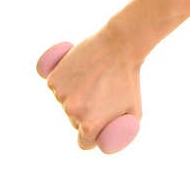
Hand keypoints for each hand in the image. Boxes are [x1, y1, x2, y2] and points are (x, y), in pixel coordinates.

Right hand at [42, 27, 142, 150]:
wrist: (120, 47)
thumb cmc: (130, 78)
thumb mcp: (134, 110)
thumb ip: (124, 130)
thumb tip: (113, 140)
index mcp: (90, 124)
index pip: (83, 142)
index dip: (91, 138)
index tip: (96, 129)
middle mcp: (72, 112)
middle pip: (74, 122)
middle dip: (85, 114)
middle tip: (100, 96)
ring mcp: (60, 95)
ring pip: (64, 102)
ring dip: (74, 95)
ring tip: (92, 79)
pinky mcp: (54, 78)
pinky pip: (56, 86)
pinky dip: (63, 81)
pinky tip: (77, 72)